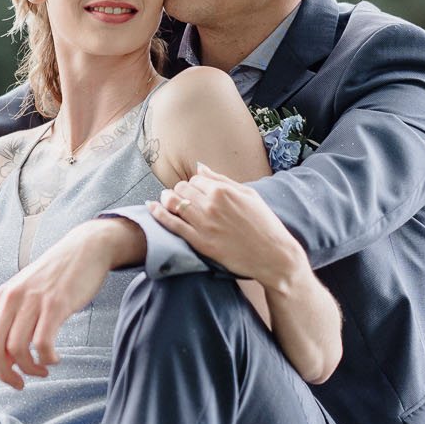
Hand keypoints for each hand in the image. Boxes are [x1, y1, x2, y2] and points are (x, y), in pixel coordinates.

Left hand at [0, 221, 125, 389]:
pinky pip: (43, 343)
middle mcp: (11, 299)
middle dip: (4, 375)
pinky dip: (47, 359)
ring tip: (41, 370)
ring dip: (29, 369)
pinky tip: (54, 358)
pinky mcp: (55, 305)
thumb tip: (5, 362)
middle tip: (19, 385)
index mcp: (0, 298)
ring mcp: (32, 301)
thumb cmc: (55, 279)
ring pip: (17, 350)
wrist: (85, 249)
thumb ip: (12, 323)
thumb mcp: (25, 296)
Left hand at [148, 163, 297, 286]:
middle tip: (180, 198)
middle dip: (179, 192)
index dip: (193, 185)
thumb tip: (200, 168)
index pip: (195, 179)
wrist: (273, 255)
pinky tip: (151, 208)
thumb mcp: (249, 195)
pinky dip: (158, 214)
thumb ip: (223, 180)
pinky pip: (172, 225)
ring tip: (165, 201)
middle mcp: (211, 205)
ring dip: (166, 199)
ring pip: (173, 203)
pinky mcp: (200, 242)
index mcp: (224, 191)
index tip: (195, 192)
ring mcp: (204, 224)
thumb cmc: (264, 224)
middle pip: (181, 189)